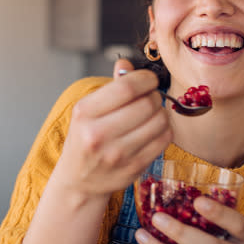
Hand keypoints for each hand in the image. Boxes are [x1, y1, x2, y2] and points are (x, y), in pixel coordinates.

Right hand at [52, 59, 172, 200]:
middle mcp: (98, 134)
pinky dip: (164, 130)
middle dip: (154, 95)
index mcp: (85, 113)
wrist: (79, 180)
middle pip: (147, 103)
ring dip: (161, 112)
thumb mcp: (87, 110)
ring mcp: (117, 154)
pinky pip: (164, 140)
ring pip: (160, 121)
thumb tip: (126, 63)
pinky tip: (153, 130)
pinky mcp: (134, 168)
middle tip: (149, 97)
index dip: (145, 79)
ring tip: (150, 114)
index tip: (149, 79)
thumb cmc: (85, 138)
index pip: (127, 87)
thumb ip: (110, 86)